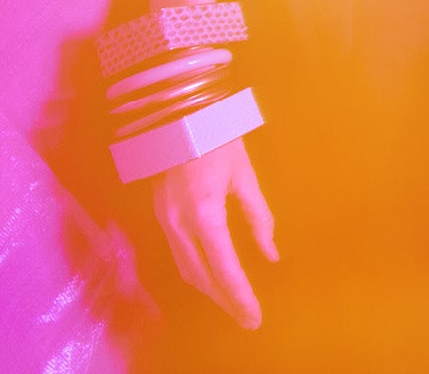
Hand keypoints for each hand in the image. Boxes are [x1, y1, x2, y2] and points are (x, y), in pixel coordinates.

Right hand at [152, 135, 276, 328]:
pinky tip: (211, 274)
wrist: (177, 110)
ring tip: (233, 302)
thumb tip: (270, 254)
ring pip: (186, 269)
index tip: (255, 318)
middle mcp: (179, 225)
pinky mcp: (158, 213)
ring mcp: (163, 220)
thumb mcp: (243, 174)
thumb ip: (258, 216)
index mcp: (204, 215)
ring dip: (209, 289)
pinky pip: (177, 254)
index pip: (224, 269)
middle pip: (202, 277)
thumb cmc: (217, 135)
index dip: (240, 297)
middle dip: (225, 301)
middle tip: (248, 317)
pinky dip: (196, 271)